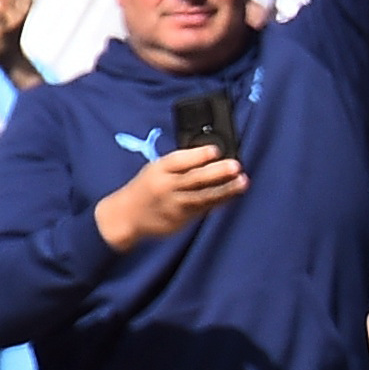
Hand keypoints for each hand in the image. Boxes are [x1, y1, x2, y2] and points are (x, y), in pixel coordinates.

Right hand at [95, 143, 249, 251]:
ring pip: (202, 196)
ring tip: (243, 182)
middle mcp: (166, 187)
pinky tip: (233, 195)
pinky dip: (219, 201)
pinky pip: (203, 208)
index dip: (198, 155)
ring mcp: (173, 205)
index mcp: (158, 169)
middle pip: (193, 179)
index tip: (216, 150)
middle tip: (236, 166)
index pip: (178, 160)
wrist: (125, 216)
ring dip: (225, 189)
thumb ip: (180, 164)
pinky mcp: (180, 219)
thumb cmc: (147, 187)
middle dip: (216, 172)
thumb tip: (211, 155)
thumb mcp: (156, 169)